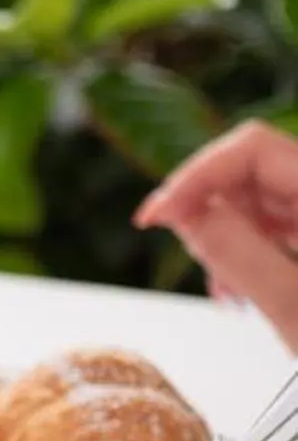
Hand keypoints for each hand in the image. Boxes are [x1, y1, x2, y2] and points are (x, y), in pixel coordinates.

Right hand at [137, 121, 297, 351]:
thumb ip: (240, 254)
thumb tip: (184, 211)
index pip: (256, 148)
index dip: (198, 174)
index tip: (156, 217)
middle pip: (260, 169)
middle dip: (214, 208)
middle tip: (192, 258)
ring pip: (268, 199)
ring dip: (231, 234)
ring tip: (227, 291)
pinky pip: (285, 226)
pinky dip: (254, 250)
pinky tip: (245, 292)